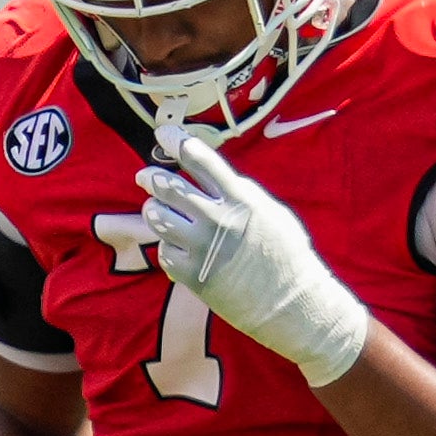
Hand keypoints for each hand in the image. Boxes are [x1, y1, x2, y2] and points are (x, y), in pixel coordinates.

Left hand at [137, 132, 371, 386]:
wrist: (291, 302)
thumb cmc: (285, 253)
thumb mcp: (270, 211)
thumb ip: (240, 192)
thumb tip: (209, 176)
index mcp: (241, 198)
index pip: (202, 160)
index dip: (178, 142)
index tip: (163, 134)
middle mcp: (218, 219)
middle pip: (169, 187)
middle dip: (152, 177)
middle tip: (144, 175)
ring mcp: (202, 248)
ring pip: (158, 219)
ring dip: (154, 211)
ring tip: (155, 209)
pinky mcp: (191, 275)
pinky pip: (165, 253)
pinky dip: (168, 247)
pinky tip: (178, 247)